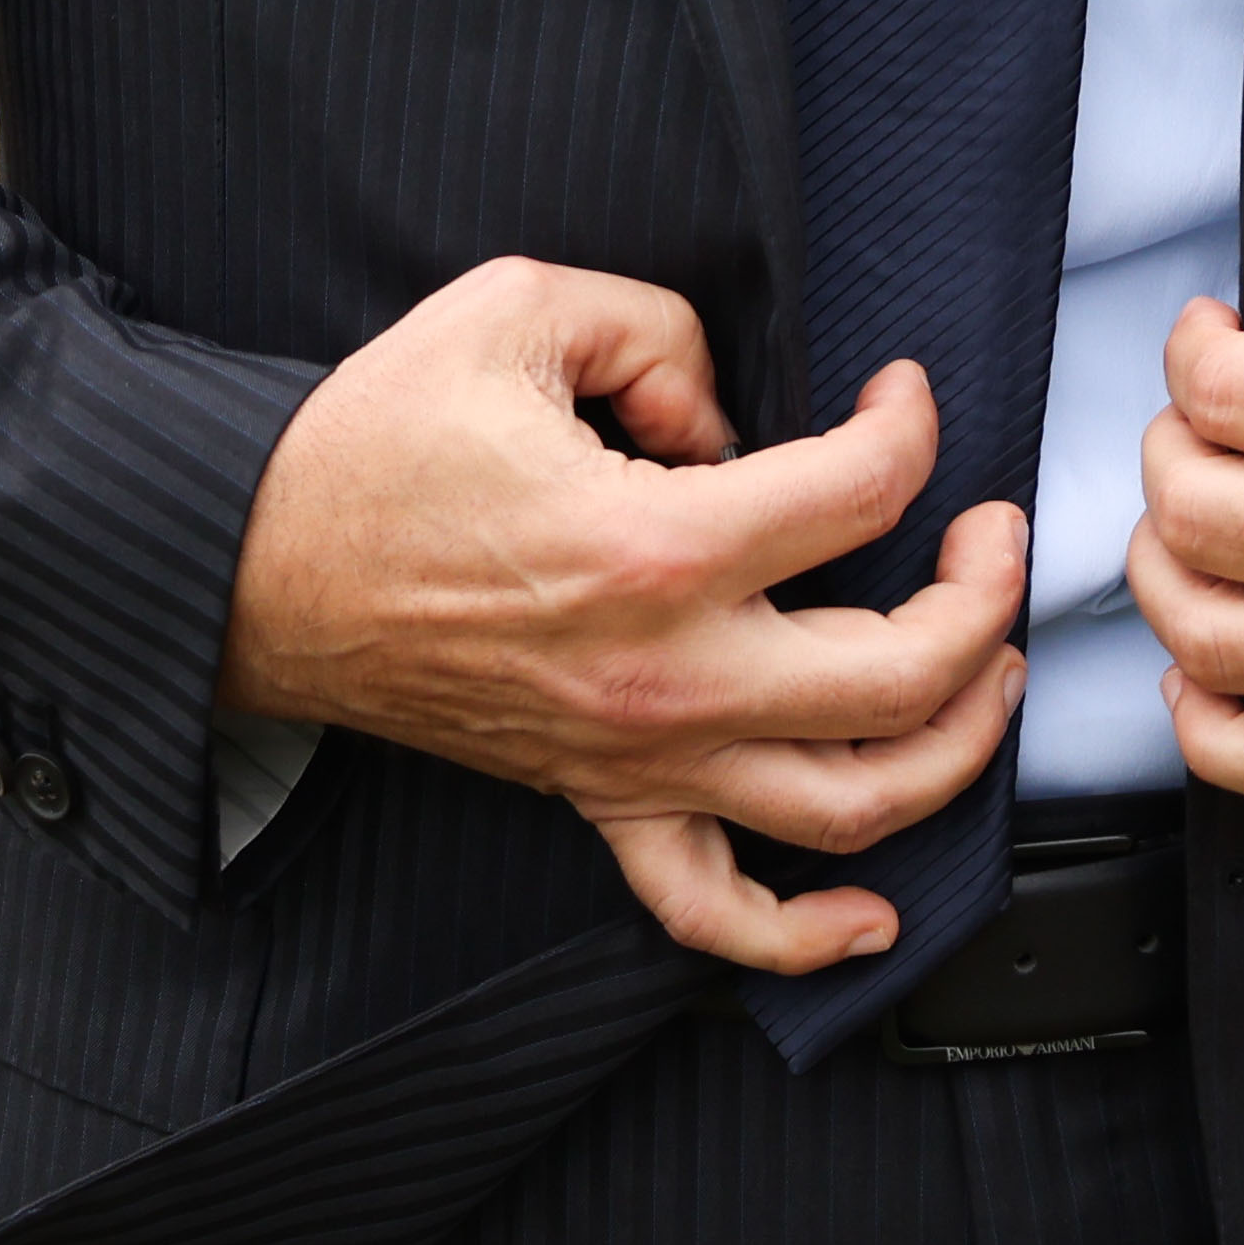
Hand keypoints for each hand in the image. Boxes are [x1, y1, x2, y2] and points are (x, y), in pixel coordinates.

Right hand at [222, 257, 1025, 974]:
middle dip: (986, 595)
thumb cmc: (372, 441)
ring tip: (989, 672)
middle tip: (989, 532)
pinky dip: (808, 935)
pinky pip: (713, 909)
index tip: (900, 396)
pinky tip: (874, 917)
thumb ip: (659, 329)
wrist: (254, 565)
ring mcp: (637, 756)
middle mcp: (666, 674)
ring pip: (853, 804)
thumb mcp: (513, 310)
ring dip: (958, 746)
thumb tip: (731, 411)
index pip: (861, 492)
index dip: (910, 428)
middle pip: (905, 673)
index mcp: (654, 545)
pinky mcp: (597, 800)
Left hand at [1130, 184, 1243, 808]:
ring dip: (1169, 568)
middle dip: (1170, 449)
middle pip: (1198, 516)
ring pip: (1213, 639)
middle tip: (1207, 421)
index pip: (1223, 399)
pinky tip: (1205, 664)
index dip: (1192, 351)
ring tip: (1203, 517)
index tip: (1214, 340)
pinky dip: (1212, 727)